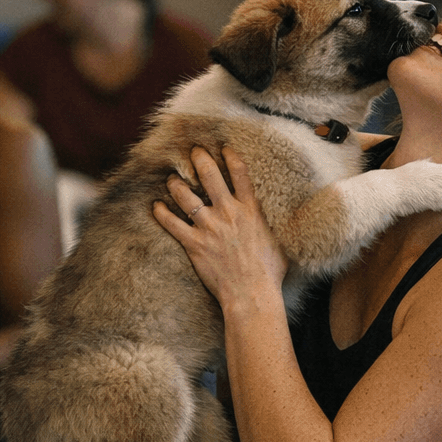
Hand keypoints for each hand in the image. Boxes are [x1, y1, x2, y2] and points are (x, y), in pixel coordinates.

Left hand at [152, 145, 288, 308]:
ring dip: (177, 184)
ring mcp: (209, 227)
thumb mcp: (281, 241)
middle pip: (210, 175)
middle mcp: (229, 213)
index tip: (224, 148)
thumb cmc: (270, 272)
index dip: (231, 157)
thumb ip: (274, 225)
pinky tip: (156, 206)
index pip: (240, 173)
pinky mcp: (194, 243)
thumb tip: (284, 219)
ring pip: (186, 196)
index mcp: (251, 210)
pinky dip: (162, 213)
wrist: (252, 293)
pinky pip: (172, 223)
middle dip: (199, 158)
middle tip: (193, 151)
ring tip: (173, 179)